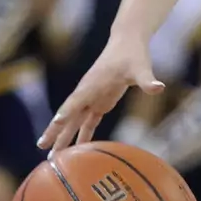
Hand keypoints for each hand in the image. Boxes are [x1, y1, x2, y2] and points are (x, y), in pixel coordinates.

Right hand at [38, 32, 163, 153]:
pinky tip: (78, 150)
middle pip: (67, 114)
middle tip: (41, 147)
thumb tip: (158, 87)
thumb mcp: (141, 67)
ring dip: (64, 138)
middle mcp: (87, 92)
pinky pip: (88, 123)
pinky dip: (82, 136)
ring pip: (74, 121)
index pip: (76, 100)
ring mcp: (92, 98)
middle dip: (55, 130)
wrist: (127, 44)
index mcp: (93, 84)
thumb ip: (147, 79)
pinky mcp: (100, 102)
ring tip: (53, 157)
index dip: (66, 112)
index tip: (55, 124)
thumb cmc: (133, 54)